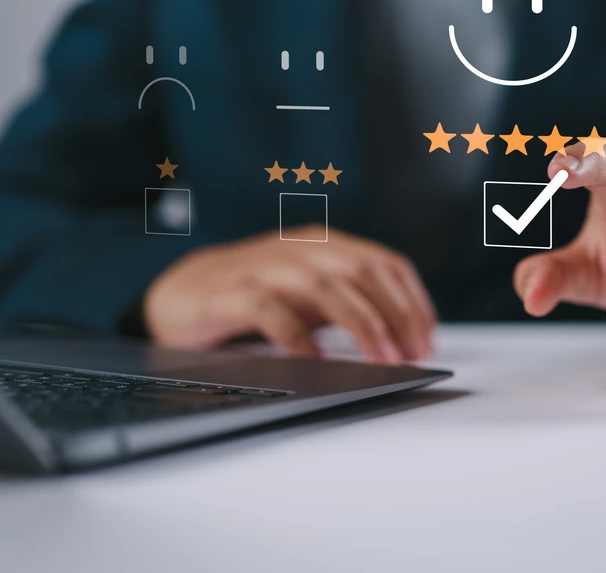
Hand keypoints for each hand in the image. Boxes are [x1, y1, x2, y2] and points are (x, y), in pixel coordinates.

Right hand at [144, 226, 435, 361]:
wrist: (179, 295)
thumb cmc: (253, 296)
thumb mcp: (310, 295)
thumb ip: (349, 303)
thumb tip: (402, 338)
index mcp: (325, 246)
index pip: (385, 263)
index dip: (413, 301)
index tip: (426, 340)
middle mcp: (300, 250)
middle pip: (363, 271)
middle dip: (395, 314)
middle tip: (411, 354)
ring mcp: (264, 267)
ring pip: (324, 285)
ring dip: (360, 323)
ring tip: (380, 358)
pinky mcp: (230, 293)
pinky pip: (270, 309)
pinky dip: (297, 335)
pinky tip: (315, 360)